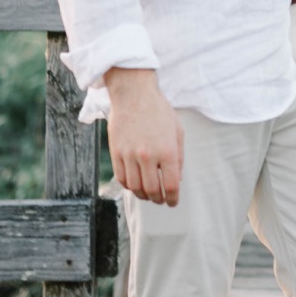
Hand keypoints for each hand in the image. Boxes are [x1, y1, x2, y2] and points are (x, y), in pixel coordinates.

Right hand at [105, 67, 184, 204]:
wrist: (134, 94)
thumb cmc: (159, 111)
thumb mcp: (177, 131)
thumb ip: (179, 157)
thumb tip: (177, 179)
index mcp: (167, 151)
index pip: (171, 185)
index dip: (173, 198)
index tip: (173, 202)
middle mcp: (148, 156)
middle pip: (152, 191)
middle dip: (158, 199)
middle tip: (161, 199)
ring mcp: (130, 155)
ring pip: (136, 188)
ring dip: (143, 195)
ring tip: (148, 194)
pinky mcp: (116, 153)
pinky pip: (122, 178)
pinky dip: (129, 186)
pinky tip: (135, 183)